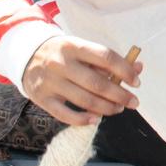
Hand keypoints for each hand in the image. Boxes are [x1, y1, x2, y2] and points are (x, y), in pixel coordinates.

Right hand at [22, 37, 140, 127]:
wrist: (27, 55)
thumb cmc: (64, 54)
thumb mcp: (83, 50)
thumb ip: (108, 60)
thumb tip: (138, 69)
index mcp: (74, 46)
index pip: (105, 57)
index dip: (125, 70)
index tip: (136, 82)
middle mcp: (61, 63)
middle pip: (97, 83)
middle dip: (120, 95)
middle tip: (133, 102)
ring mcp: (50, 82)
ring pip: (84, 100)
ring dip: (106, 108)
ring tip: (118, 109)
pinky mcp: (42, 98)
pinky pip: (65, 114)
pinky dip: (83, 119)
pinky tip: (97, 119)